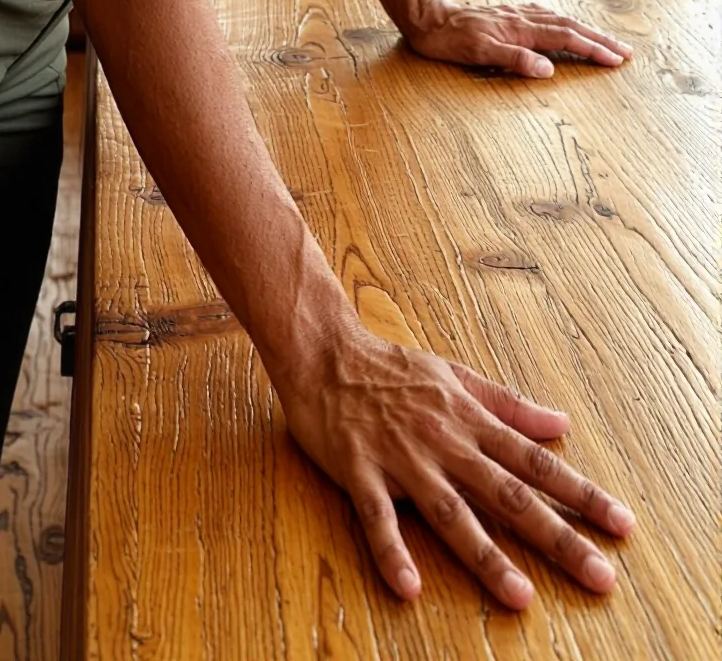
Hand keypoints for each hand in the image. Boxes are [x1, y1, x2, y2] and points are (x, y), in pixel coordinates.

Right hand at [277, 329, 634, 607]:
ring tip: (521, 596)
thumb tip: (559, 421)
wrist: (325, 350)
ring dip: (487, 555)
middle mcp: (446, 441)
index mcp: (471, 420)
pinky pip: (378, 518)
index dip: (582, 493)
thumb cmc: (391, 367)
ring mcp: (404, 459)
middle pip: (510, 494)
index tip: (622, 525)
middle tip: (600, 576)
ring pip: (452, 512)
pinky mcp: (360, 471)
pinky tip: (409, 586)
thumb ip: (507, 403)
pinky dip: (393, 552)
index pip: (537, 462)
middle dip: (558, 536)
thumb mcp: (456, 375)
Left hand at [401, 0, 634, 78]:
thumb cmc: (449, 40)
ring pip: (560, 19)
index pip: (567, 39)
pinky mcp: (507, 15)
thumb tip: (549, 69)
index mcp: (521, 29)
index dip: (593, 50)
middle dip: (600, 39)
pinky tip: (562, 23)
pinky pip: (544, 15)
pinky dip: (562, 21)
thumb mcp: (479, 54)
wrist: (426, 17)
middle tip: (626, 51)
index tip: (617, 60)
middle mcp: (523, 18)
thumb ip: (515, 60)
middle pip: (570, 26)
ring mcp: (516, 15)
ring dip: (585, 29)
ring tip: (604, 39)